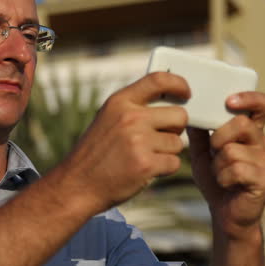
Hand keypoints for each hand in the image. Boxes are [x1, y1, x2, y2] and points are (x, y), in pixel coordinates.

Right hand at [57, 72, 189, 211]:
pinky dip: (164, 169)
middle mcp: (130, 118)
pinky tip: (145, 170)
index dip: (179, 84)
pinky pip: (174, 163)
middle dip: (175, 129)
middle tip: (159, 139)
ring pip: (178, 143)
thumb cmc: (96, 154)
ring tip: (145, 157)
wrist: (77, 185)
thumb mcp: (107, 119)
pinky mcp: (146, 165)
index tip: (186, 93)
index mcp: (119, 102)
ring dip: (167, 152)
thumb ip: (134, 108)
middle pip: (179, 115)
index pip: (158, 80)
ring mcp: (138, 141)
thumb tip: (169, 103)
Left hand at [188, 92, 264, 238]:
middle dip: (219, 137)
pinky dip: (223, 178)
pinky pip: (237, 169)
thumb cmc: (217, 180)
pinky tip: (226, 184)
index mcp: (251, 132)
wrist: (226, 214)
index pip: (263, 105)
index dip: (250, 98)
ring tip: (220, 173)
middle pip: (242, 124)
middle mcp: (263, 143)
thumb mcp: (203, 153)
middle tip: (214, 152)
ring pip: (233, 150)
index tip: (230, 101)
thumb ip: (200, 132)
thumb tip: (190, 109)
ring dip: (218, 164)